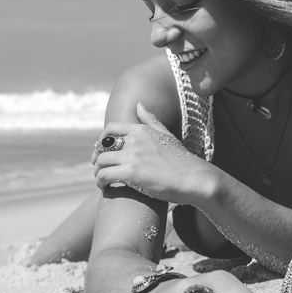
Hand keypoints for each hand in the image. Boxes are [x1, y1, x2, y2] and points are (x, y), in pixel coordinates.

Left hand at [93, 103, 209, 203]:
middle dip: (97, 158)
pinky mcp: (131, 173)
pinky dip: (100, 182)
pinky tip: (104, 188)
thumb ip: (151, 120)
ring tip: (101, 181)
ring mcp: (132, 156)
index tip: (101, 150)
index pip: (111, 128)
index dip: (102, 139)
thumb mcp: (167, 135)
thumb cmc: (183, 160)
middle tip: (99, 168)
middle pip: (103, 146)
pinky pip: (104, 175)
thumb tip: (139, 104)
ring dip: (97, 172)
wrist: (195, 179)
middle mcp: (134, 140)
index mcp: (141, 130)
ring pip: (101, 161)